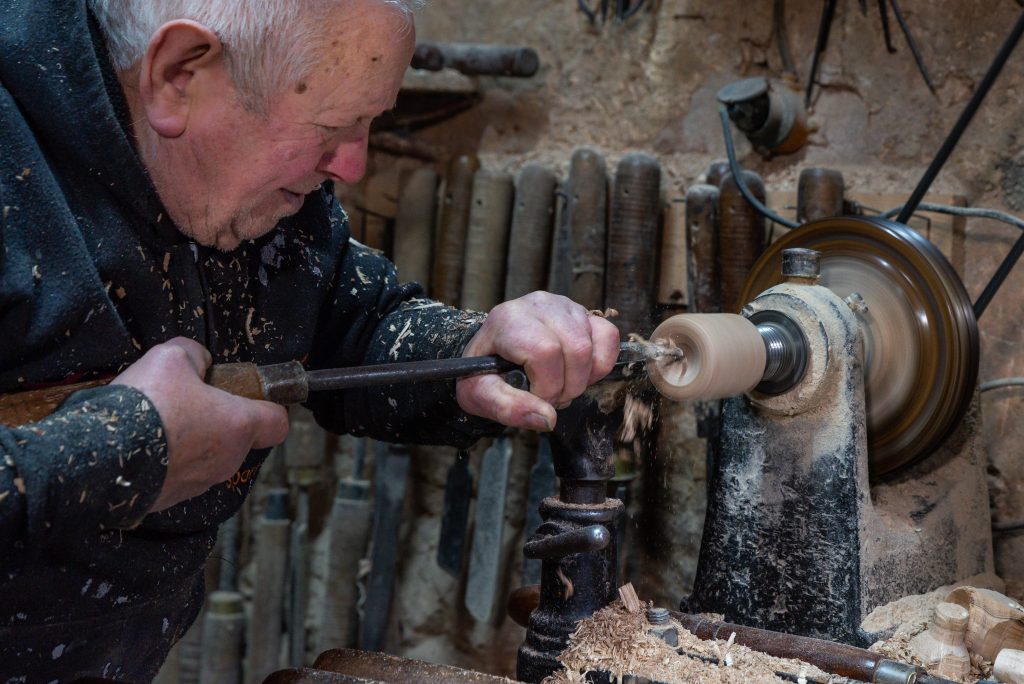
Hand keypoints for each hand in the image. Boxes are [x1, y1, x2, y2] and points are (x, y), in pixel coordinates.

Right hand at [111, 337, 288, 511]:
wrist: (100, 456)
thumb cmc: (146, 406)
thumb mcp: (171, 356)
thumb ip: (194, 355)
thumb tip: (199, 360)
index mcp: (238, 426)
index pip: (277, 422)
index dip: (268, 405)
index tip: (252, 395)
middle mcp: (227, 459)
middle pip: (239, 437)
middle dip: (219, 418)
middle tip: (191, 400)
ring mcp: (200, 482)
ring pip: (209, 456)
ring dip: (192, 439)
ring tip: (161, 420)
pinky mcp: (172, 497)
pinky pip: (180, 473)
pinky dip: (169, 458)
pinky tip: (144, 442)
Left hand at [456, 292, 619, 430]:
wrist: (490, 355)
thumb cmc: (484, 374)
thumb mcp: (479, 395)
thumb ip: (508, 408)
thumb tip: (548, 418)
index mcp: (509, 321)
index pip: (545, 351)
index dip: (547, 385)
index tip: (536, 398)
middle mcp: (538, 306)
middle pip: (576, 349)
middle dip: (568, 386)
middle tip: (551, 396)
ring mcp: (564, 306)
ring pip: (592, 346)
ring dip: (582, 378)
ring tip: (561, 384)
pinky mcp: (583, 313)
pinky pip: (608, 336)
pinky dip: (599, 364)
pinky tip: (578, 372)